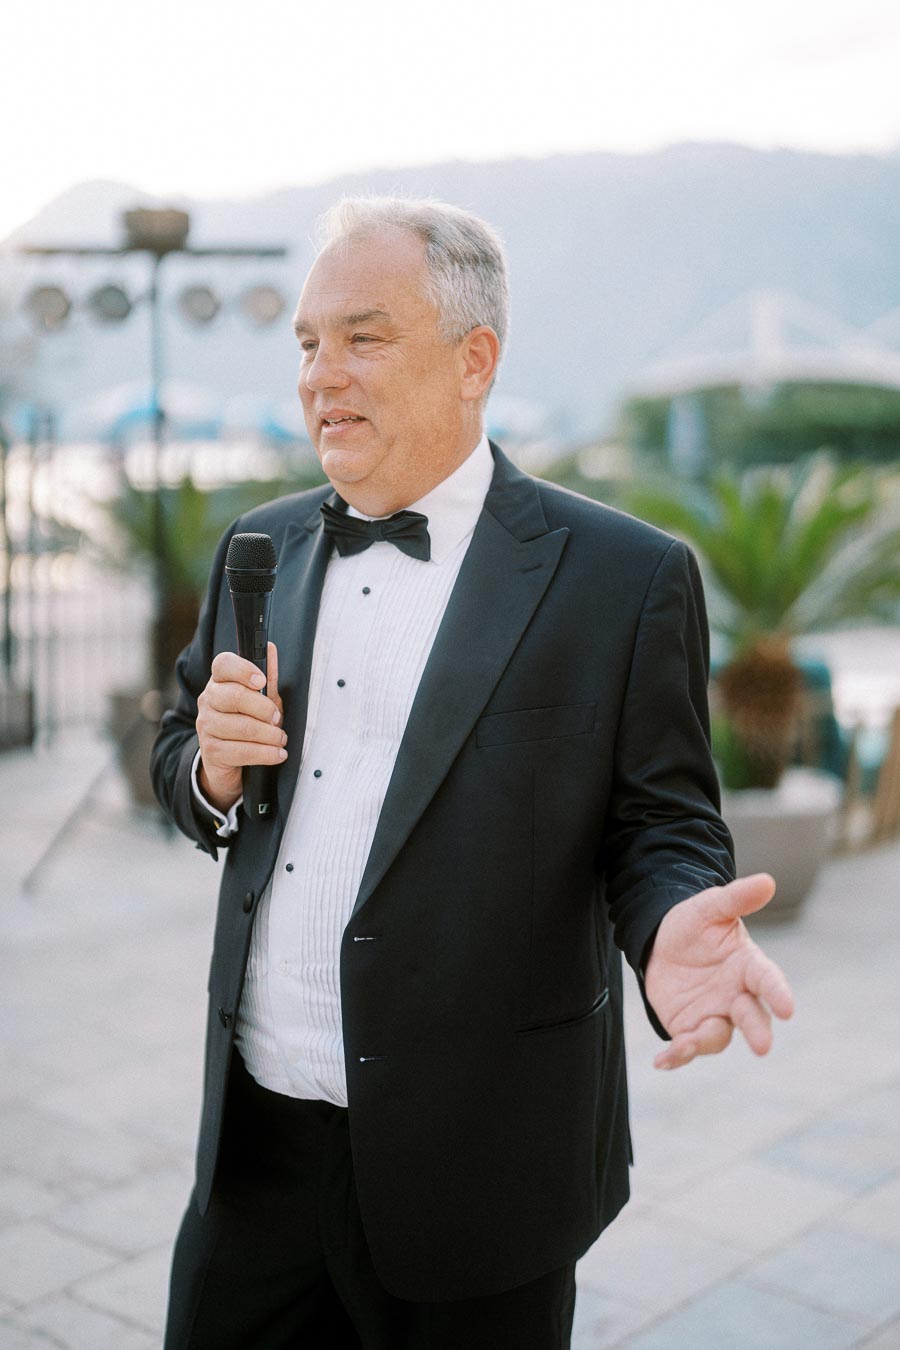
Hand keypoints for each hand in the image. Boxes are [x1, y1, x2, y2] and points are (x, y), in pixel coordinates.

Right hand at [195, 642, 285, 812]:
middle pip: (235, 696)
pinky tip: (277, 754)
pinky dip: (266, 754)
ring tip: (281, 739)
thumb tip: (269, 648)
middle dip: (265, 708)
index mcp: (219, 682)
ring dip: (270, 735)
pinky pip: (242, 751)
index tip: (261, 681)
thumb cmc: (246, 724)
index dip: (243, 669)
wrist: (226, 761)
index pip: (223, 664)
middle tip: (278, 718)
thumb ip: (266, 678)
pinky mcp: (211, 751)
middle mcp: (208, 701)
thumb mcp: (260, 700)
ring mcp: (206, 726)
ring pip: (242, 726)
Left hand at [644, 873, 793, 1069]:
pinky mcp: (689, 1027)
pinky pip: (687, 1046)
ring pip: (718, 1036)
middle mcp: (737, 996)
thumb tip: (767, 881)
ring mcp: (714, 1015)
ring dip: (705, 1042)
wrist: (662, 941)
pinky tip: (662, 1061)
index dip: (779, 993)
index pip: (769, 980)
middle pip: (752, 1017)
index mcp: (749, 966)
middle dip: (757, 1030)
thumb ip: (736, 898)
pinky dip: (677, 1056)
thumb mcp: (711, 907)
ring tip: (686, 1043)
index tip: (788, 1008)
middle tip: (763, 1046)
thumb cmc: (696, 924)